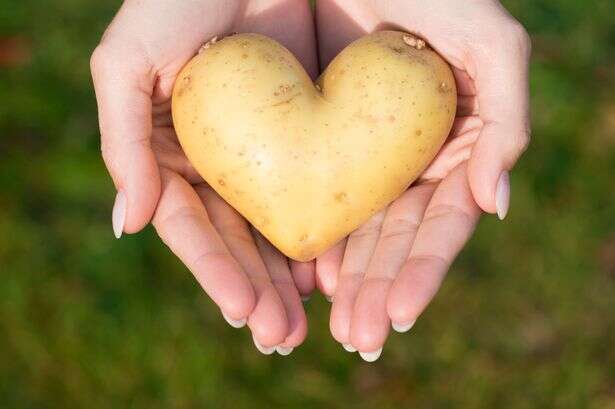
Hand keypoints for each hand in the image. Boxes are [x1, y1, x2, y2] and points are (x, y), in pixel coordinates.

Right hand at [91, 0, 317, 353]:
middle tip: (280, 338)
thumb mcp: (129, 63)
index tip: (243, 313)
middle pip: (237, 240)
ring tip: (306, 322)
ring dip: (288, 278)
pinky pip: (316, 191)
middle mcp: (218, 161)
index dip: (214, 272)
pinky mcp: (307, 134)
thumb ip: (124, 143)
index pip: (192, 227)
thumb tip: (129, 226)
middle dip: (256, 291)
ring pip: (276, 227)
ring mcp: (264, 152)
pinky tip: (334, 271)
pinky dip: (323, 234)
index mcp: (172, 152)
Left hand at [314, 0, 530, 359]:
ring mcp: (365, 156)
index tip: (400, 314)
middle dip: (380, 291)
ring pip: (356, 231)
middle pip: (395, 240)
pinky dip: (313, 240)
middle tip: (360, 337)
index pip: (441, 224)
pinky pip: (317, 198)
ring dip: (347, 282)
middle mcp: (410, 161)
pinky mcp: (321, 143)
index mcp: (454, 146)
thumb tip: (497, 206)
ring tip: (333, 327)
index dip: (422, 272)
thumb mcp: (490, 43)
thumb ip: (508, 118)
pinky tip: (303, 278)